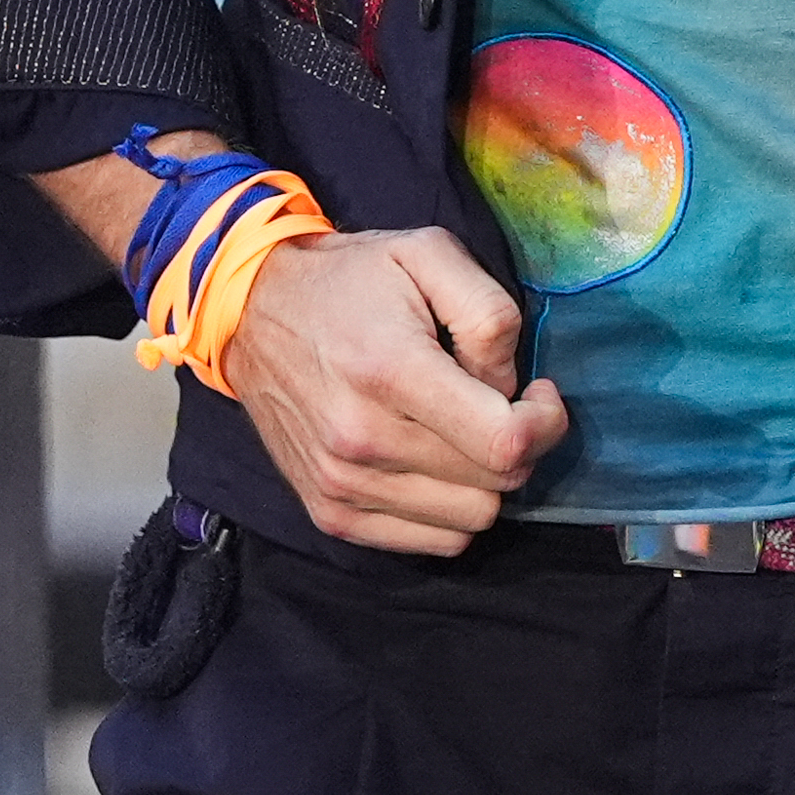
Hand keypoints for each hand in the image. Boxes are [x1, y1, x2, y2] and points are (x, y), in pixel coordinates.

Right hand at [219, 226, 569, 557]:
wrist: (250, 312)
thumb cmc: (349, 278)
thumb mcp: (428, 252)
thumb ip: (488, 312)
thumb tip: (512, 387)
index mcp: (392, 372)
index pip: (504, 444)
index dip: (544, 423)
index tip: (539, 393)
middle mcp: (363, 441)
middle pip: (494, 486)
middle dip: (517, 444)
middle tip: (497, 404)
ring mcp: (342, 486)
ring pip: (470, 522)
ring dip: (483, 480)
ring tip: (460, 430)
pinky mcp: (330, 513)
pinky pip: (432, 543)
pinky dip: (449, 510)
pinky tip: (434, 461)